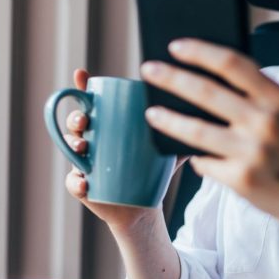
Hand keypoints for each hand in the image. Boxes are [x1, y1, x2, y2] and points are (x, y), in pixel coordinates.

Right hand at [62, 68, 187, 230]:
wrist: (141, 205)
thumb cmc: (152, 170)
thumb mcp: (166, 147)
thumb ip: (182, 129)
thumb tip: (207, 109)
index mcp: (107, 125)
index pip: (91, 101)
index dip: (82, 86)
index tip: (81, 73)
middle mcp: (90, 139)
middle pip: (76, 122)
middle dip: (76, 117)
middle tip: (85, 119)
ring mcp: (83, 162)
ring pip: (70, 149)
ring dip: (73, 145)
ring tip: (84, 146)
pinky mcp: (82, 186)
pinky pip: (72, 182)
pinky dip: (76, 182)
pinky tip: (85, 182)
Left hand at [138, 39, 278, 218]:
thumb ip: (252, 96)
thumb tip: (199, 80)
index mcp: (276, 98)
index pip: (231, 64)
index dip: (199, 52)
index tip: (174, 46)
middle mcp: (265, 121)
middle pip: (205, 91)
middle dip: (171, 77)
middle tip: (148, 69)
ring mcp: (253, 152)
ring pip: (195, 130)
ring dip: (167, 119)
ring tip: (151, 113)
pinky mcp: (241, 179)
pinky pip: (205, 163)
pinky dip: (197, 158)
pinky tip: (192, 156)